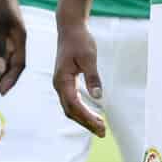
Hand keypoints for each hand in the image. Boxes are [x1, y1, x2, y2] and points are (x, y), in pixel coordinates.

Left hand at [0, 0, 25, 95]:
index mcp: (20, 39)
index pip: (18, 65)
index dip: (10, 80)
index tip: (0, 92)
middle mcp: (17, 40)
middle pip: (12, 66)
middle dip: (1, 81)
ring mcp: (10, 37)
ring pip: (6, 61)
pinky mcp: (2, 33)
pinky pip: (0, 54)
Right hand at [52, 18, 106, 135]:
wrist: (70, 28)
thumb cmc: (80, 40)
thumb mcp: (89, 57)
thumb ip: (93, 77)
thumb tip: (98, 97)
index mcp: (62, 80)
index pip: (75, 106)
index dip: (87, 118)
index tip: (101, 127)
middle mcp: (59, 85)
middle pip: (71, 111)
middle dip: (86, 123)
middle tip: (102, 132)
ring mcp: (61, 83)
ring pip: (70, 107)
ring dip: (84, 118)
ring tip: (100, 126)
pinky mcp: (65, 81)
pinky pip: (71, 101)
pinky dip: (81, 110)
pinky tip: (91, 114)